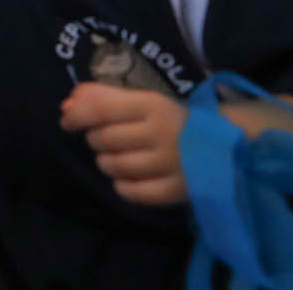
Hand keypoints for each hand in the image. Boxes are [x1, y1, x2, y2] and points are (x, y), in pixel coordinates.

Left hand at [61, 82, 188, 205]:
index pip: (102, 109)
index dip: (77, 116)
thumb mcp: (143, 101)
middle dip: (96, 140)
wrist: (226, 148)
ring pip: (115, 166)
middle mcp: (161, 133)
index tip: (66, 122)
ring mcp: (171, 164)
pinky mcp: (177, 191)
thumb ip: (104, 97)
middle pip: (105, 140)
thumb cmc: (172, 120)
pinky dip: (123, 186)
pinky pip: (133, 193)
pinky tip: (128, 178)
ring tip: (117, 157)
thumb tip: (66, 104)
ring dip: (106, 162)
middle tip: (106, 139)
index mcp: (153, 106)